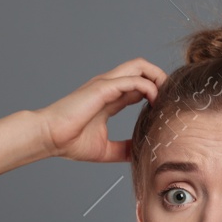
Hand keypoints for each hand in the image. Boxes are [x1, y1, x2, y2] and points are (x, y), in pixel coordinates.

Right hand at [33, 58, 168, 163]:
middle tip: (171, 98)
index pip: (139, 84)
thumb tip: (141, 155)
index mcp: (110, 98)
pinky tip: (154, 101)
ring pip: (139, 66)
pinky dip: (147, 86)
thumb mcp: (106, 150)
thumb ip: (125, 148)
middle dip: (161, 78)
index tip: (166, 107)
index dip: (156, 91)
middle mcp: (109, 87)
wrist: (49, 138)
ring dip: (157, 77)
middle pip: (142, 68)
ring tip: (166, 95)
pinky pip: (131, 80)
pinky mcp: (102, 88)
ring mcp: (105, 85)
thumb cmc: (70, 142)